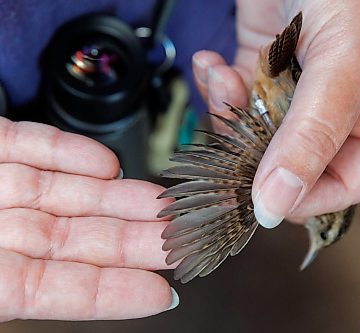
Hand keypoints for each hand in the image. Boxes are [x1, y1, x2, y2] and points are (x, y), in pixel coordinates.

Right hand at [0, 117, 177, 321]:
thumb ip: (6, 290)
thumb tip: (31, 298)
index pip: (59, 291)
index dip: (112, 293)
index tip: (163, 295)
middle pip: (77, 239)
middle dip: (134, 239)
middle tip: (183, 240)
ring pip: (68, 192)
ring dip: (118, 196)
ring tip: (163, 202)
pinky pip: (34, 145)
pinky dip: (70, 152)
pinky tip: (108, 163)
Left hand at [192, 0, 359, 225]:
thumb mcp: (343, 67)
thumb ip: (311, 138)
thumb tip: (276, 204)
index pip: (346, 186)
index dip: (304, 197)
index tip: (262, 196)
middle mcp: (343, 116)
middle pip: (294, 165)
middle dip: (255, 149)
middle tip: (233, 128)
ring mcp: (301, 96)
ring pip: (258, 136)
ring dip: (232, 113)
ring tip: (224, 78)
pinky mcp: (268, 73)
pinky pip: (239, 101)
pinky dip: (220, 86)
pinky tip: (214, 63)